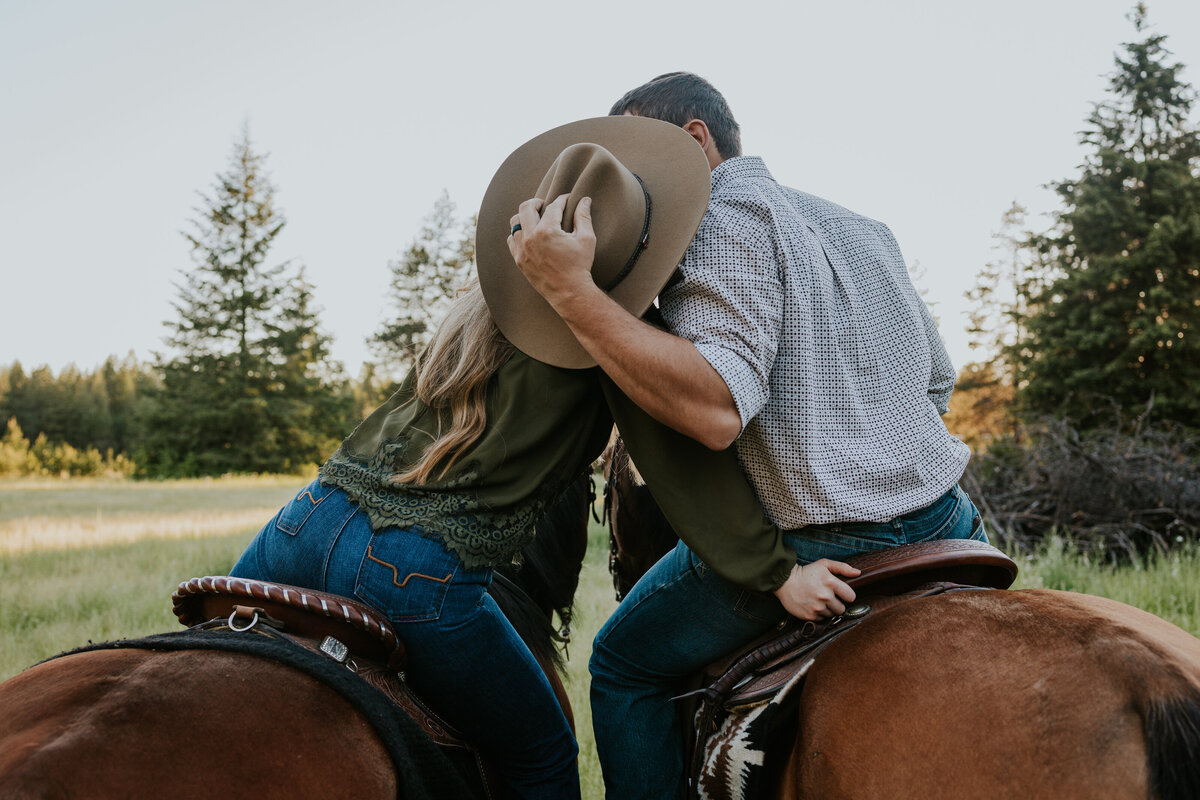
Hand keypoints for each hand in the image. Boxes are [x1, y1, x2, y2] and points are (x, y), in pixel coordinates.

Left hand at [507, 194, 597, 310]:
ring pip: (515, 222)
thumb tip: (585, 200)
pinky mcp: (519, 260)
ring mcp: (522, 249)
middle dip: (537, 202)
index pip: (553, 207)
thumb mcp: (586, 239)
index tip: (567, 198)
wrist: (569, 292)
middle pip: (526, 207)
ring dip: (525, 216)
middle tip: (544, 204)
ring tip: (535, 218)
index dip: (562, 200)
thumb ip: (583, 217)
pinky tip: (529, 234)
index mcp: (547, 231)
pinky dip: (518, 233)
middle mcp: (530, 238)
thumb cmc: (580, 265)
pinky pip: (511, 239)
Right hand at [772, 559, 859, 620]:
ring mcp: (817, 607)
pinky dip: (818, 614)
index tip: (841, 593)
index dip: (847, 595)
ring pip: (832, 614)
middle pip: (842, 609)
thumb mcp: (824, 564)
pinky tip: (812, 605)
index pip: (851, 597)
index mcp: (830, 582)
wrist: (785, 581)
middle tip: (828, 597)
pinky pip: (821, 619)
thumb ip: (842, 567)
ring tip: (819, 600)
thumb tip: (858, 573)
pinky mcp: (809, 615)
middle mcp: (825, 596)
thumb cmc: (806, 572)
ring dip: (828, 609)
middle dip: (837, 604)